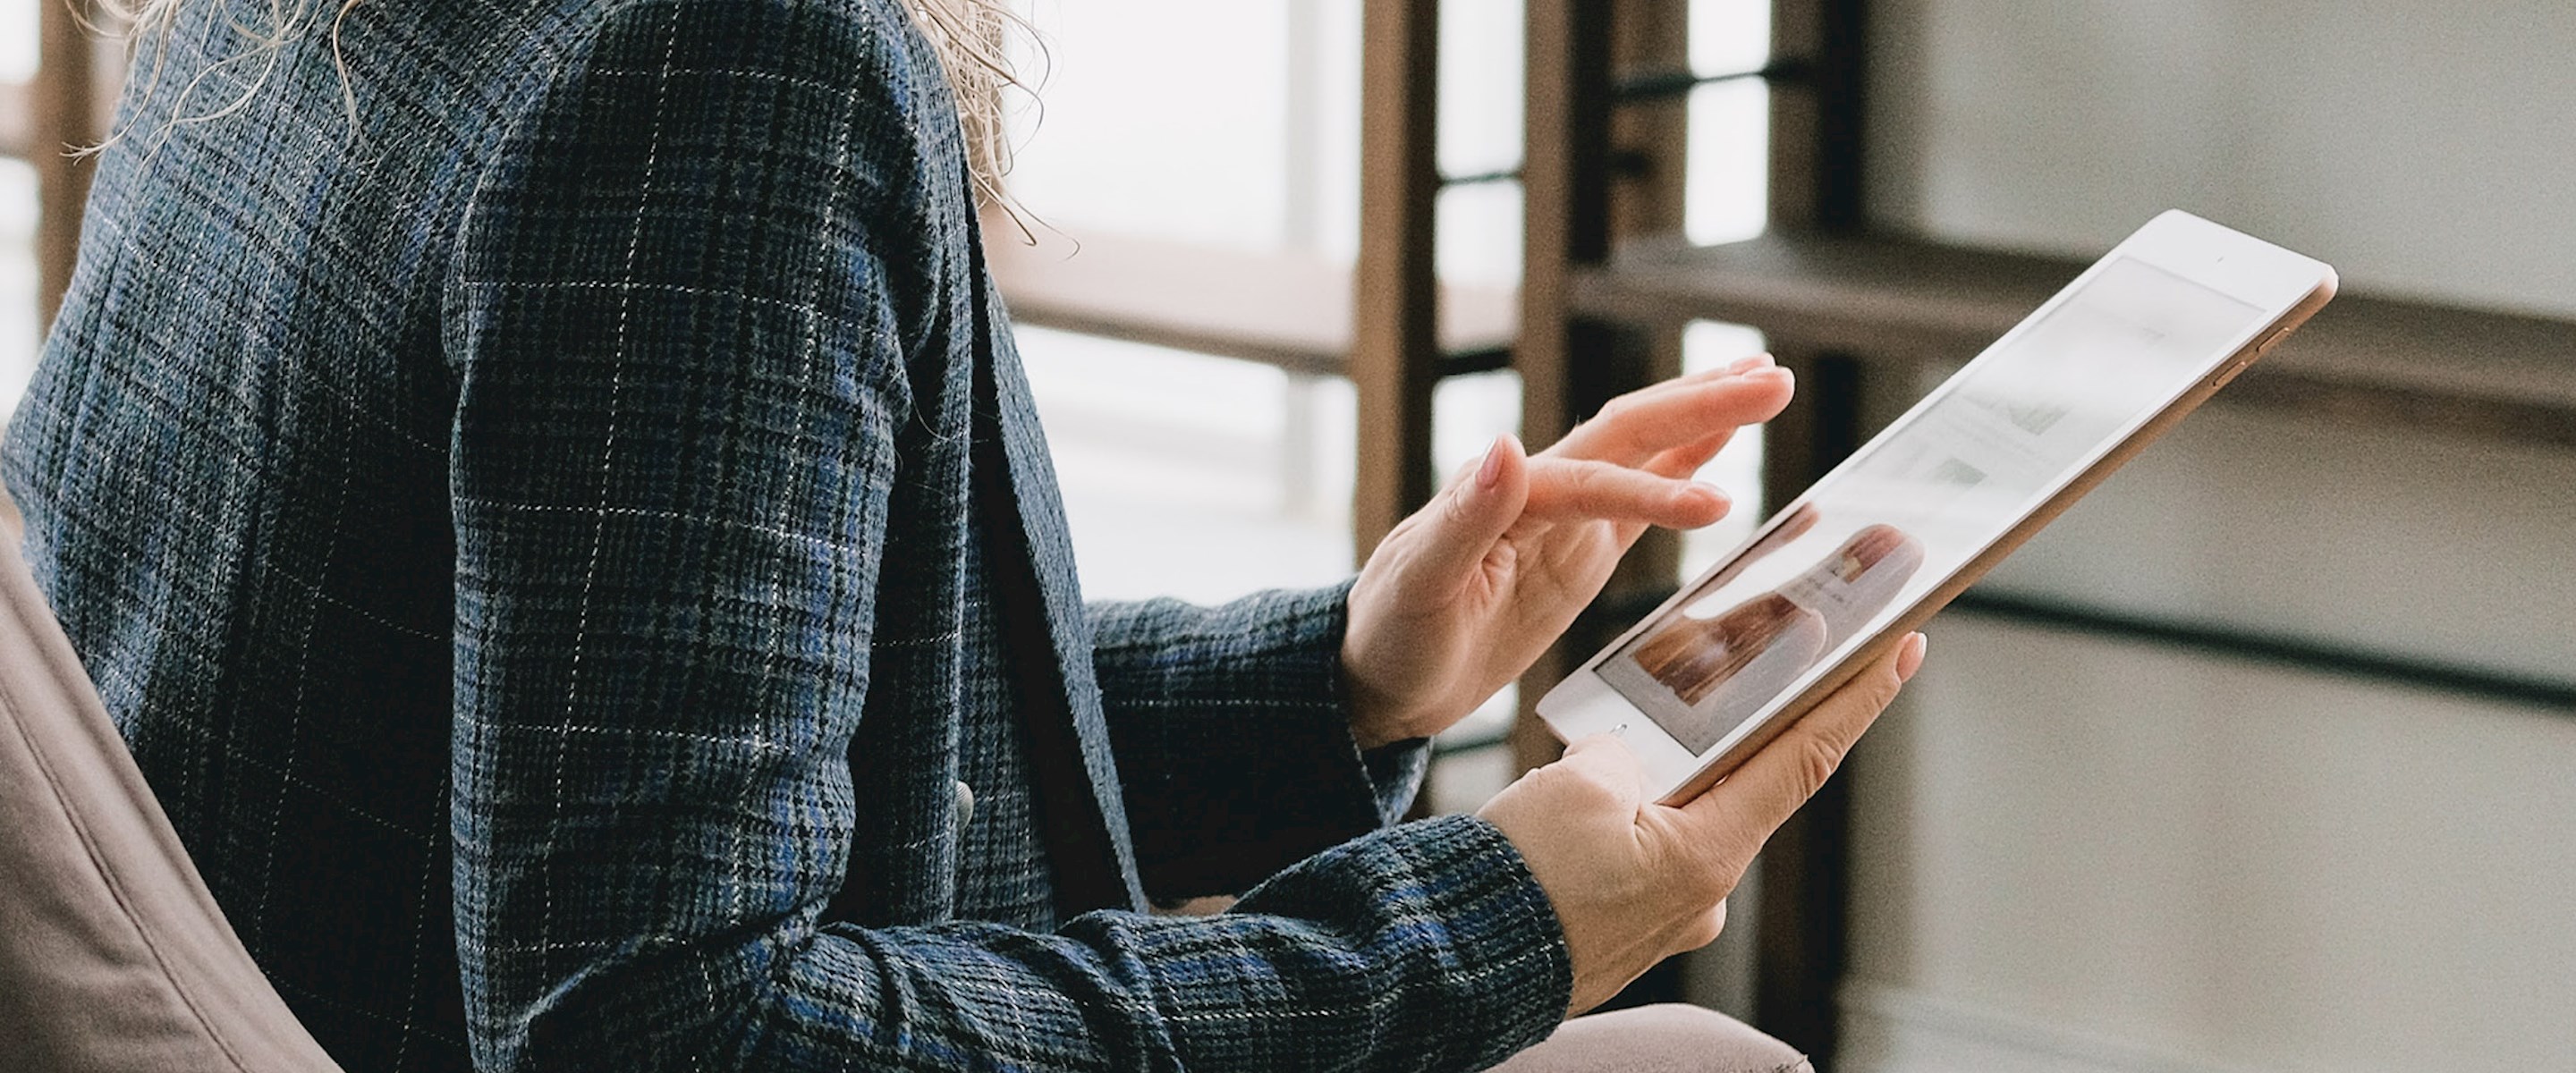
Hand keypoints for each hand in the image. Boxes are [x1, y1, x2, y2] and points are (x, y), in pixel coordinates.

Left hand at [1341, 355, 1795, 747]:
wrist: (1378, 678)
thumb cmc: (1390, 635)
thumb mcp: (1418, 585)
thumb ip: (1463, 518)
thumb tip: (1505, 444)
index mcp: (1505, 499)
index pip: (1594, 483)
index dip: (1655, 492)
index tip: (1717, 508)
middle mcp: (1536, 493)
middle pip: (1630, 434)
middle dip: (1701, 407)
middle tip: (1773, 379)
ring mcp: (1560, 520)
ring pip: (1643, 452)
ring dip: (1702, 418)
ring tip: (1766, 382)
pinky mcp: (1575, 552)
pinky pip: (1639, 500)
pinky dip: (1682, 469)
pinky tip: (1720, 445)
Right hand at [1479, 634, 1926, 1014]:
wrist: (1452, 964)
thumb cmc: (1516, 885)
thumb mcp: (1578, 785)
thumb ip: (1625, 752)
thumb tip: (1626, 758)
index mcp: (1706, 854)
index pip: (1805, 758)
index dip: (1858, 699)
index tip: (1901, 650)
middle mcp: (1700, 890)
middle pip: (1739, 785)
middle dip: (1719, 732)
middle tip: (1712, 684)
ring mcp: (1664, 913)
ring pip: (1674, 818)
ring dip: (1645, 781)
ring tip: (1584, 765)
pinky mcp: (1624, 924)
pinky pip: (1635, 851)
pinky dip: (1613, 819)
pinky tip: (1565, 810)